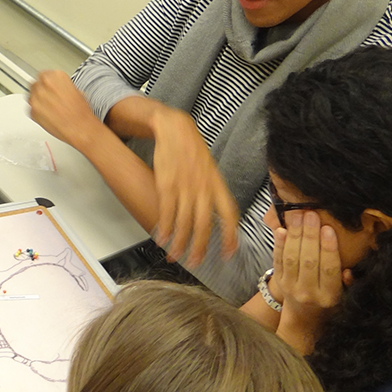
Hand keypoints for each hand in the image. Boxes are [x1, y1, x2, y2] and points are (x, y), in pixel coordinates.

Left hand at [28, 71, 100, 150]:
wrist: (79, 127)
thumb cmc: (80, 111)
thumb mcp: (75, 90)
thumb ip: (61, 85)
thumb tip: (56, 88)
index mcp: (56, 75)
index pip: (44, 74)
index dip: (47, 83)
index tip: (49, 88)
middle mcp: (44, 84)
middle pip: (35, 84)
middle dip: (41, 91)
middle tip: (49, 98)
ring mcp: (36, 97)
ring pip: (31, 95)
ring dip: (37, 100)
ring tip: (49, 108)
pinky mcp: (32, 111)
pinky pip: (30, 108)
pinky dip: (36, 111)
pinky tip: (47, 115)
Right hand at [148, 106, 239, 265]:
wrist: (175, 130)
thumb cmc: (192, 150)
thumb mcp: (210, 169)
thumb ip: (212, 191)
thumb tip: (213, 214)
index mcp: (217, 185)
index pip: (229, 215)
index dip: (231, 236)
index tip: (229, 253)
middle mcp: (204, 188)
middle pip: (205, 224)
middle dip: (201, 247)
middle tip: (196, 262)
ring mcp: (185, 187)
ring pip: (184, 222)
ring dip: (179, 242)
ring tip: (175, 256)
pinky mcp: (167, 185)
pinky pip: (166, 212)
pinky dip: (164, 227)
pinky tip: (161, 238)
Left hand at [272, 210, 347, 353]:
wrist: (304, 319)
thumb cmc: (329, 303)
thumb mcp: (345, 298)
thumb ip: (348, 283)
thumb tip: (349, 271)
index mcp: (329, 296)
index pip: (329, 270)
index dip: (328, 248)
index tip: (328, 228)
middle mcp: (308, 293)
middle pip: (308, 261)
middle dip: (309, 236)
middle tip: (311, 214)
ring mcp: (290, 287)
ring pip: (291, 258)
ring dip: (294, 234)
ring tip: (298, 215)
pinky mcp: (278, 282)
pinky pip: (277, 261)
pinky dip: (279, 244)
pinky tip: (281, 229)